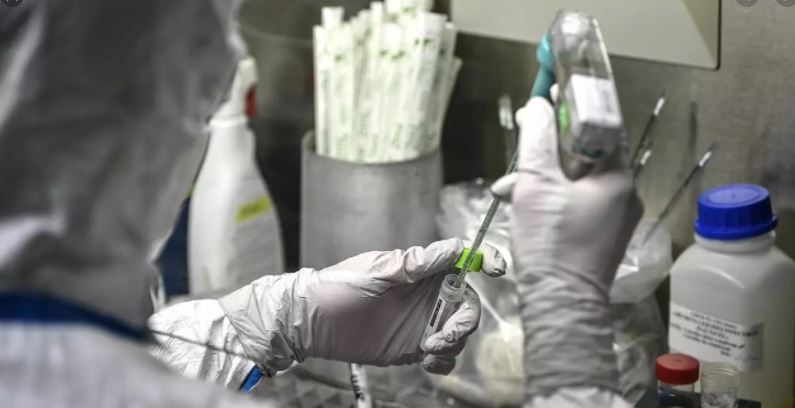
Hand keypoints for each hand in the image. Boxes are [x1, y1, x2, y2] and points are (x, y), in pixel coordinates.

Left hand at [219, 239, 505, 374]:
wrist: (313, 322)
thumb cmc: (341, 286)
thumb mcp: (379, 270)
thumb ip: (417, 263)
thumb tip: (454, 248)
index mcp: (421, 269)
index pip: (461, 260)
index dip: (485, 260)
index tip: (498, 269)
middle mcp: (426, 295)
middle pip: (467, 304)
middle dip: (465, 320)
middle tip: (445, 333)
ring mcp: (421, 321)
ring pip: (459, 332)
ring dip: (454, 342)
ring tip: (430, 347)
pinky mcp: (413, 347)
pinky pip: (444, 355)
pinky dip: (444, 360)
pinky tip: (428, 360)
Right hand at [494, 97, 641, 396]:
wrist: (560, 304)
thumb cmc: (552, 241)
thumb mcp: (537, 185)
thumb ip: (537, 141)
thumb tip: (536, 105)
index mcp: (618, 176)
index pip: (601, 125)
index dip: (574, 106)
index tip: (550, 92)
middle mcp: (624, 193)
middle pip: (585, 153)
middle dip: (547, 149)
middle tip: (521, 140)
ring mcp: (614, 217)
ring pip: (576, 180)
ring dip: (542, 177)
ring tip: (508, 188)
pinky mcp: (599, 235)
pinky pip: (575, 203)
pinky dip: (550, 199)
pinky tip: (521, 206)